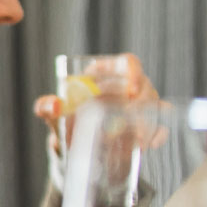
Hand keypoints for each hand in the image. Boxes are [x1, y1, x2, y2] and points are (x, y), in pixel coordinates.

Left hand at [32, 53, 153, 154]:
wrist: (72, 144)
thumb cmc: (65, 118)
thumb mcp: (53, 113)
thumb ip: (46, 107)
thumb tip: (53, 104)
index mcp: (106, 74)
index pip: (127, 63)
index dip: (134, 72)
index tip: (132, 89)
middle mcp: (126, 86)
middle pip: (145, 87)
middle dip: (142, 105)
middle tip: (132, 123)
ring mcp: (138, 105)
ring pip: (154, 106)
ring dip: (148, 122)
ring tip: (137, 141)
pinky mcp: (145, 125)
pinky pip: (159, 125)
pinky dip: (158, 134)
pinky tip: (151, 144)